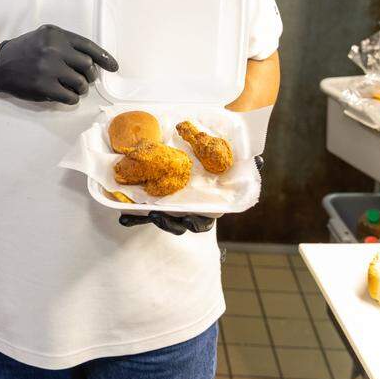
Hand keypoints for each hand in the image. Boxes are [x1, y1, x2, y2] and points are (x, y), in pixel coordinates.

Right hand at [0, 24, 117, 103]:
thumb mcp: (44, 38)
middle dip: (90, 75)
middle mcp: (53, 49)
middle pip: (87, 66)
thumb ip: (66, 44)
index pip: (88, 46)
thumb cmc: (25, 51)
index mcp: (56, 35)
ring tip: (74, 87)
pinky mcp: (44, 86)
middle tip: (84, 78)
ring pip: (81, 83)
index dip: (104, 58)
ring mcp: (49, 68)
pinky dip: (72, 98)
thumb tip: (93, 61)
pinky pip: (70, 96)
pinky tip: (66, 95)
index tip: (113, 67)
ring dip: (81, 88)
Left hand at [118, 158, 258, 235]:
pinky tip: (122, 214)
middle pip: (178, 224)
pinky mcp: (156, 198)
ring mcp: (172, 206)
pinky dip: (133, 214)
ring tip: (136, 214)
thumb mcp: (237, 164)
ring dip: (147, 219)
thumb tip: (258, 162)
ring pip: (160, 218)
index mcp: (209, 206)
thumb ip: (249, 165)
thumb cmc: (222, 161)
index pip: (202, 221)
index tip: (186, 219)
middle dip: (168, 223)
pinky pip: (143, 210)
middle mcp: (190, 210)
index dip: (194, 222)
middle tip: (158, 215)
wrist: (207, 154)